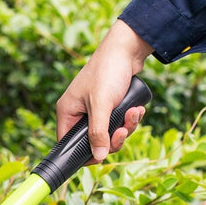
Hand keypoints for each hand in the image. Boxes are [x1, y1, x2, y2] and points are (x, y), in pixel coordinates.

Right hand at [57, 20, 153, 160]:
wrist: (128, 48)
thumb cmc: (108, 71)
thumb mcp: (102, 104)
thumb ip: (99, 132)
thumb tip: (99, 156)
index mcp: (68, 112)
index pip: (68, 142)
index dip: (83, 153)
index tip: (101, 155)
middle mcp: (79, 112)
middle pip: (93, 141)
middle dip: (113, 138)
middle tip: (123, 131)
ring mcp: (95, 109)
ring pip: (109, 133)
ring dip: (125, 127)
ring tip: (135, 113)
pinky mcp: (110, 105)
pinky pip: (118, 122)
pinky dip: (129, 119)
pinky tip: (137, 109)